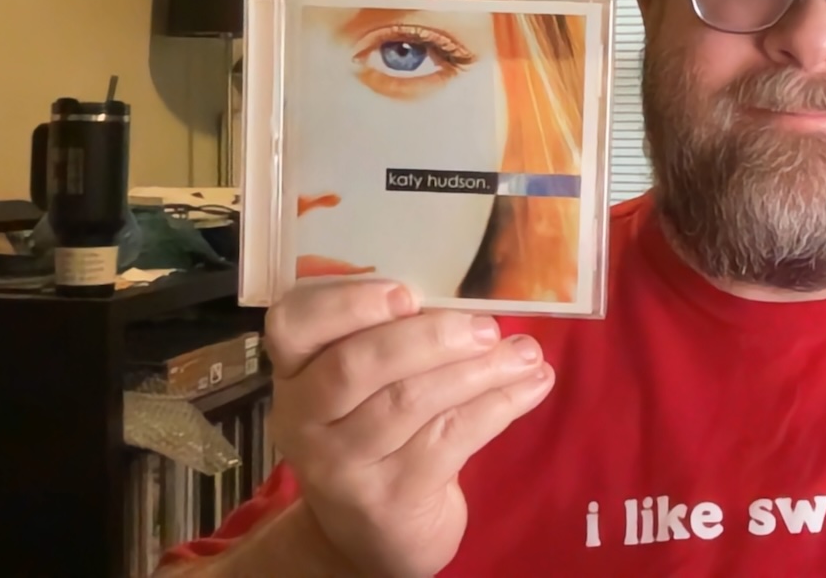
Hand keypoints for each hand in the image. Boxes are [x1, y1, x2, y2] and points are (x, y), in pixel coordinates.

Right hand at [263, 278, 554, 577]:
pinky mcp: (387, 499)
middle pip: (356, 365)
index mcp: (296, 370)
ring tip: (526, 354)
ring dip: (477, 372)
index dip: (347, 304)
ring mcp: (341, 464)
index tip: (407, 293)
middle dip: (429, 338)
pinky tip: (530, 387)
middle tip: (486, 327)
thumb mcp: (370, 386)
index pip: (294, 325)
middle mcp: (304, 418)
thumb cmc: (380, 433)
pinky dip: (497, 406)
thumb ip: (400, 339)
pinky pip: (447, 440)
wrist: (376, 532)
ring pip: (409, 402)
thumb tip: (477, 303)